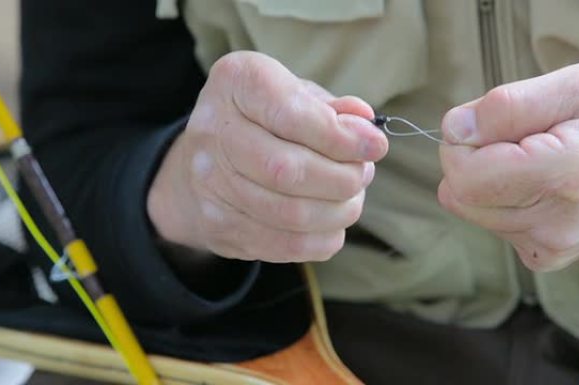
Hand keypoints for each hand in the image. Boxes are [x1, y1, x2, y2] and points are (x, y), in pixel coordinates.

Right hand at [147, 51, 387, 262]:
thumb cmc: (263, 119)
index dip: (341, 137)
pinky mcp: (220, 227)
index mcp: (236, 82)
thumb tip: (366, 128)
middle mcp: (213, 132)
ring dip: (339, 211)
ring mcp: (210, 185)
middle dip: (342, 178)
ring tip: (351, 197)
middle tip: (362, 174)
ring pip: (291, 214)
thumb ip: (332, 108)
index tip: (376, 146)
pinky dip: (324, 238)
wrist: (202, 162)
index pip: (291, 114)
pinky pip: (286, 245)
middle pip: (288, 170)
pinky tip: (332, 221)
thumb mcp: (295, 94)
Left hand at [438, 63, 578, 270]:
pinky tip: (540, 185)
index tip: (491, 124)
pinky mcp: (545, 257)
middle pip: (459, 194)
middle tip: (518, 138)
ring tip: (536, 160)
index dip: (462, 143)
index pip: (464, 176)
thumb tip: (454, 128)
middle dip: (471, 158)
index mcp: (568, 172)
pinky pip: (492, 224)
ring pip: (470, 209)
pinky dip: (502, 199)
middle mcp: (555, 222)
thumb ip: (508, 106)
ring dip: (486, 179)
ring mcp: (550, 246)